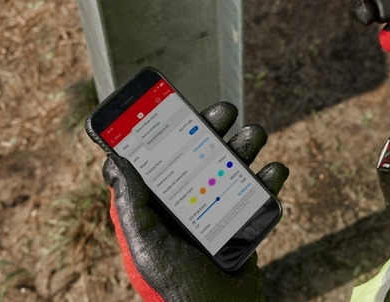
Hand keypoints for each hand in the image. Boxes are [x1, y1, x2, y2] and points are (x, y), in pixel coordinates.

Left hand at [102, 102, 287, 301]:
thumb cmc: (176, 285)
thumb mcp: (146, 243)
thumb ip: (132, 203)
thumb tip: (115, 161)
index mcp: (160, 203)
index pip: (161, 158)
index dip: (167, 130)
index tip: (175, 106)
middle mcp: (188, 201)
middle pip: (200, 154)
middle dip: (214, 128)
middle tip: (226, 111)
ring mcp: (218, 208)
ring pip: (232, 166)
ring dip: (246, 146)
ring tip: (256, 134)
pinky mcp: (245, 220)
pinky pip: (259, 192)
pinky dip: (270, 179)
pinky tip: (274, 170)